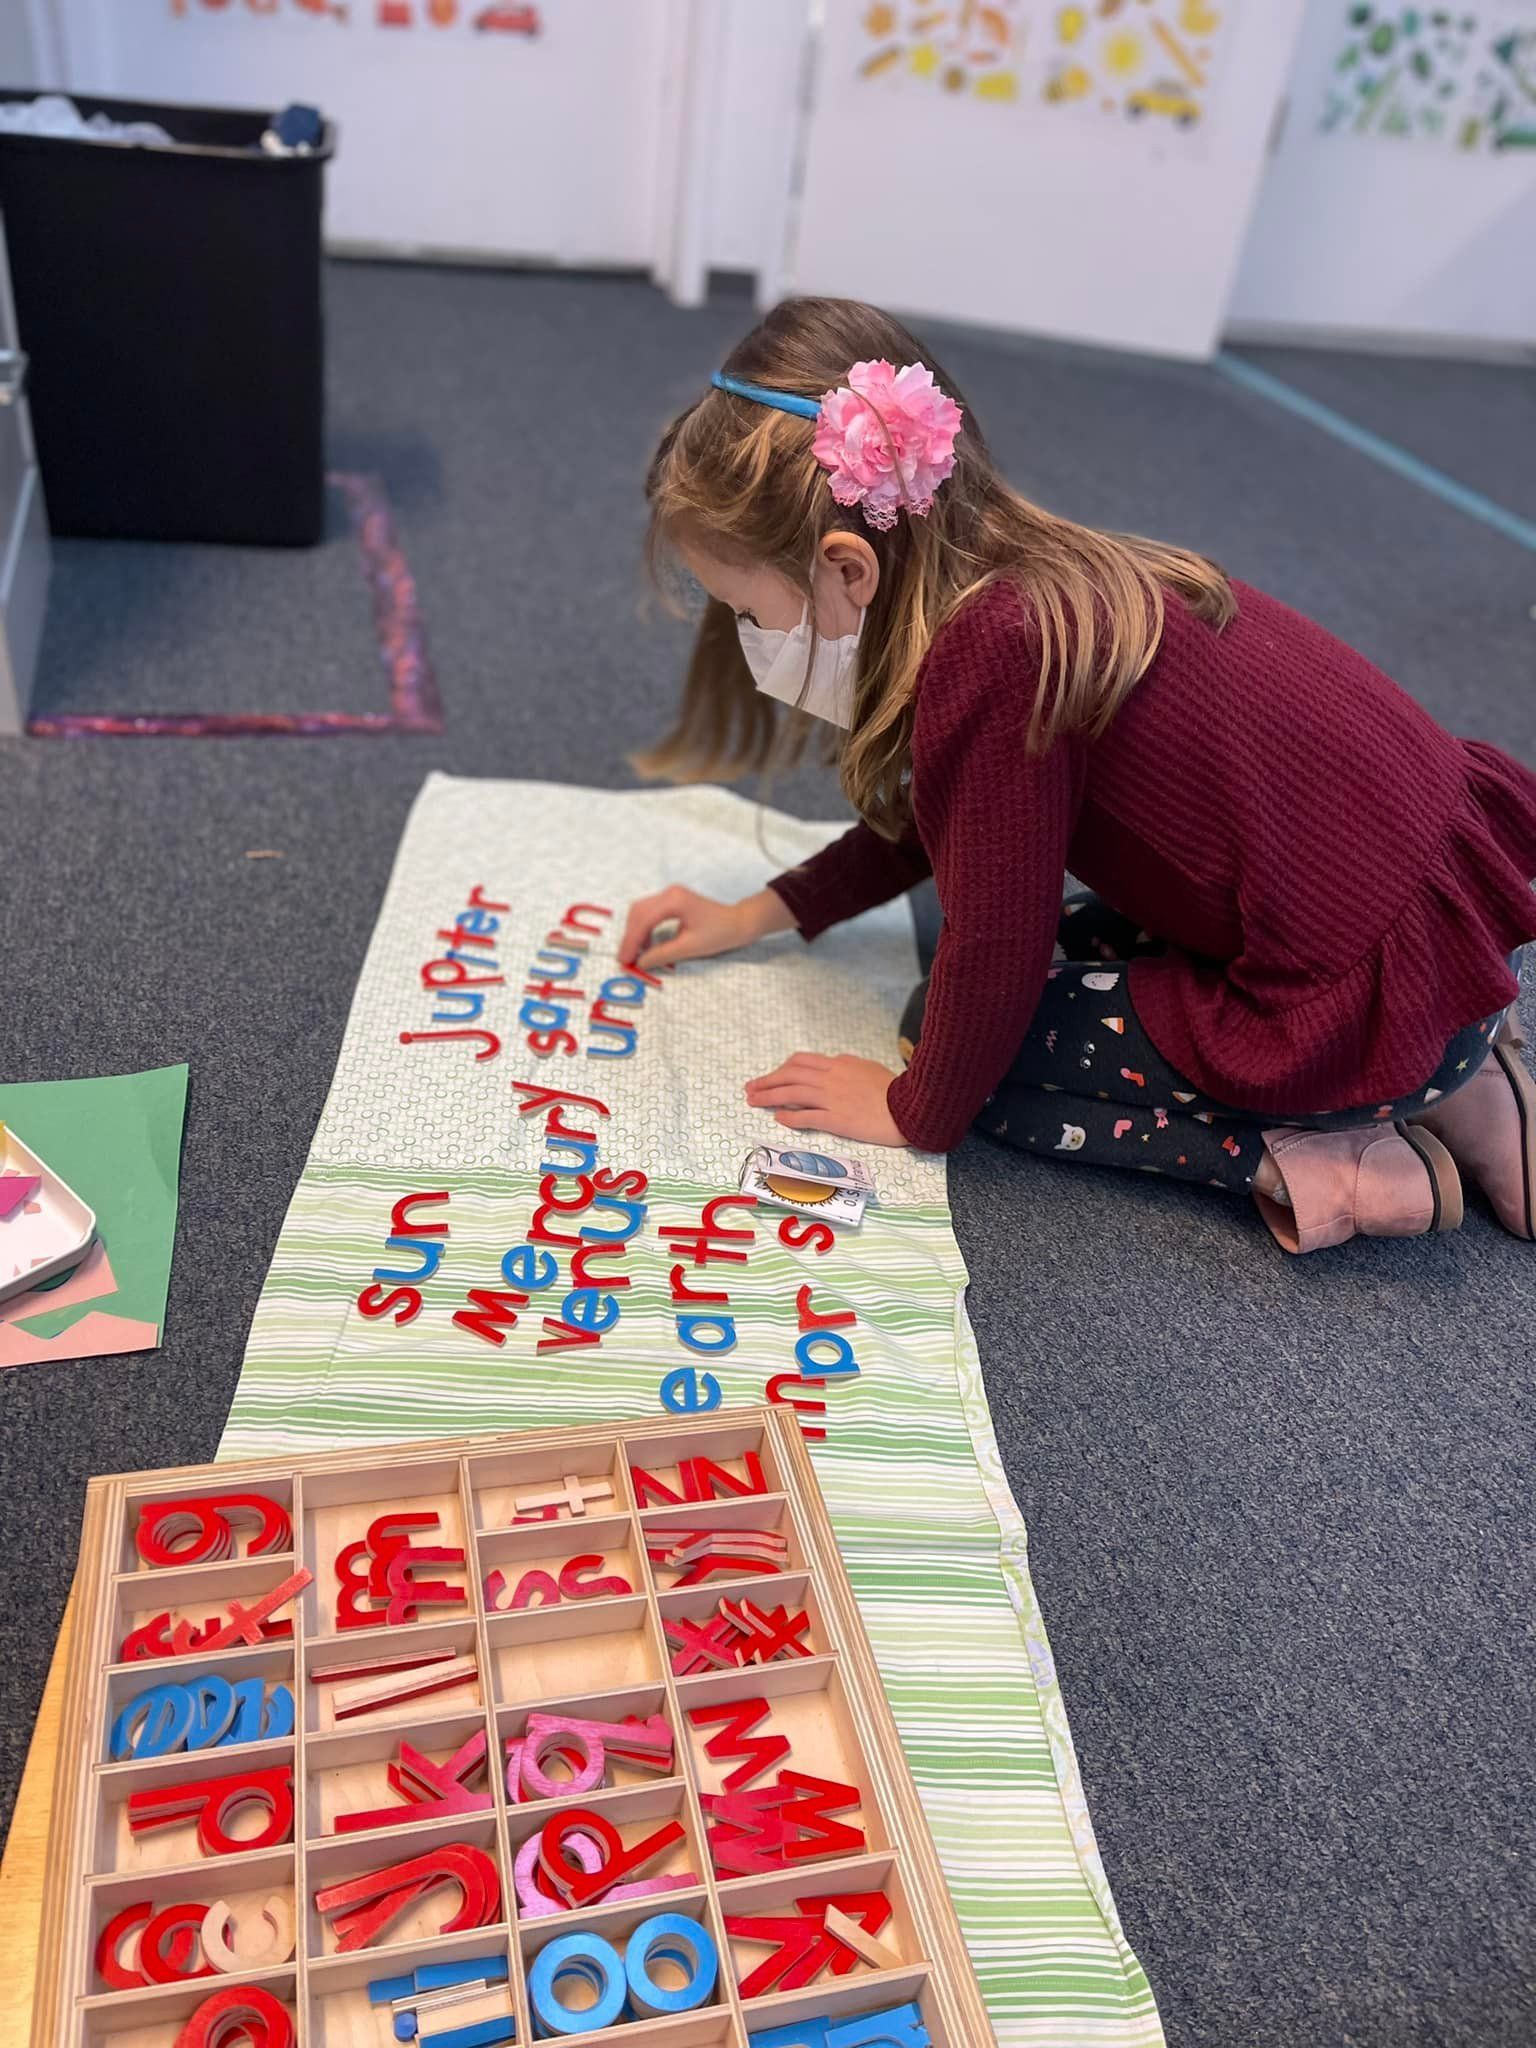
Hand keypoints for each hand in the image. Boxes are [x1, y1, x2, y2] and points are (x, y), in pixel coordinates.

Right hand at [619, 885, 792, 970]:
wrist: (738, 922)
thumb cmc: (719, 933)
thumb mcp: (690, 947)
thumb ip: (662, 954)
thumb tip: (640, 963)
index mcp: (674, 900)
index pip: (644, 920)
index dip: (631, 942)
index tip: (624, 960)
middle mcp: (669, 893)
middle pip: (638, 912)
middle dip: (630, 936)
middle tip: (625, 959)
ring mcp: (670, 894)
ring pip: (641, 911)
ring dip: (635, 932)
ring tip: (633, 954)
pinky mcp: (672, 900)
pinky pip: (650, 912)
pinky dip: (643, 928)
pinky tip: (645, 944)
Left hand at [744, 1052, 905, 1146]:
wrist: (910, 1106)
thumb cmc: (895, 1089)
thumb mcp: (869, 1068)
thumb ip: (848, 1068)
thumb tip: (834, 1067)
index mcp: (839, 1064)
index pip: (801, 1062)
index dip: (782, 1069)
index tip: (772, 1075)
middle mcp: (831, 1078)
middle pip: (789, 1074)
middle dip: (767, 1080)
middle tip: (750, 1087)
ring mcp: (832, 1098)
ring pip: (791, 1093)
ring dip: (768, 1096)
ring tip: (753, 1100)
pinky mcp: (836, 1119)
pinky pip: (805, 1116)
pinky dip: (789, 1116)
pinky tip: (778, 1118)